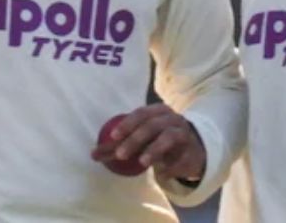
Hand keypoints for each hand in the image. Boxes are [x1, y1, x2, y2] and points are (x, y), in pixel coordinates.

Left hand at [90, 103, 205, 181]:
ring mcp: (185, 134)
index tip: (114, 137)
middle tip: (121, 154)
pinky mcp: (192, 152)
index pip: (141, 113)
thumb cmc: (160, 139)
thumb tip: (93, 154)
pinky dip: (171, 166)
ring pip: (170, 137)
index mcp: (158, 111)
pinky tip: (162, 175)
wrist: (192, 149)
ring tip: (142, 163)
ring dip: (154, 149)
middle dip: (136, 139)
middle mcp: (173, 119)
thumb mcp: (141, 138)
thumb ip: (119, 145)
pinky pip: (182, 158)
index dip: (128, 123)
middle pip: (153, 125)